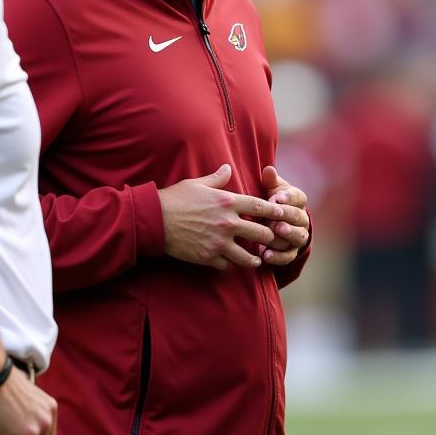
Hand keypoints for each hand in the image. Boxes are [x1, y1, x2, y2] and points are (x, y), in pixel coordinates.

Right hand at [159, 163, 285, 269]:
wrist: (153, 220)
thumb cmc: (175, 198)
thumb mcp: (197, 184)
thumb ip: (217, 178)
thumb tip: (228, 168)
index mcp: (227, 202)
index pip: (260, 207)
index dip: (275, 212)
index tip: (282, 215)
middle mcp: (227, 223)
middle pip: (260, 233)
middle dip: (270, 237)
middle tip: (274, 239)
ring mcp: (219, 242)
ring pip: (247, 256)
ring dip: (254, 258)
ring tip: (258, 259)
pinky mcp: (208, 257)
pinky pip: (227, 266)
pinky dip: (231, 265)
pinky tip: (232, 264)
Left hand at [259, 165, 309, 266]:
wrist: (272, 224)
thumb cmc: (271, 202)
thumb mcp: (270, 191)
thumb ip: (270, 182)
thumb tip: (268, 170)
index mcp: (298, 201)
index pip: (298, 198)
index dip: (288, 198)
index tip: (277, 197)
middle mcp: (302, 219)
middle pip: (298, 217)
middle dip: (287, 215)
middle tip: (276, 215)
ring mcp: (298, 237)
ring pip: (298, 236)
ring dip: (287, 234)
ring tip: (276, 231)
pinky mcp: (291, 253)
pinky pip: (288, 256)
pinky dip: (278, 256)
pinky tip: (266, 255)